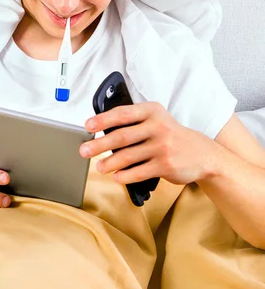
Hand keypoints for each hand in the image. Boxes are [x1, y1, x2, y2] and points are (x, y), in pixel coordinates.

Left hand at [79, 102, 217, 185]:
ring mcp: (162, 147)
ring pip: (128, 156)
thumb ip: (134, 123)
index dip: (102, 119)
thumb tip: (102, 131)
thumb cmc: (171, 136)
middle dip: (99, 144)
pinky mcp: (166, 165)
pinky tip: (116, 176)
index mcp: (152, 111)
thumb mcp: (156, 121)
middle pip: (121, 136)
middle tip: (84, 150)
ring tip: (99, 166)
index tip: (87, 125)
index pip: (123, 113)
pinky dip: (125, 175)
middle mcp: (158, 127)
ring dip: (109, 163)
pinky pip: (139, 172)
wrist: (203, 154)